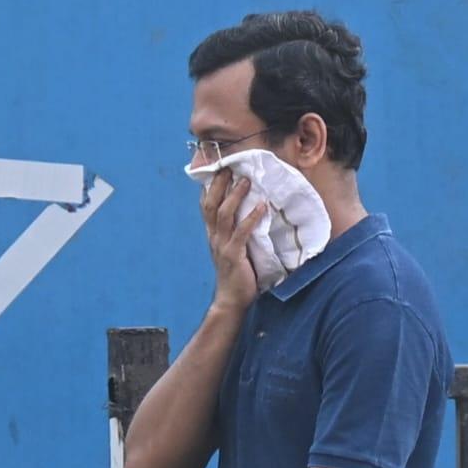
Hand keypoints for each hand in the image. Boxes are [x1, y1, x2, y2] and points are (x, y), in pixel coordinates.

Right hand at [200, 167, 266, 314]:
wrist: (231, 299)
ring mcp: (222, 245)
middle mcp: (214, 237)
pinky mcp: (233, 255)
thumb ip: (236, 231)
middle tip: (229, 168)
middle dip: (219, 185)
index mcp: (213, 234)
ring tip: (246, 181)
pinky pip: (241, 232)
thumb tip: (250, 212)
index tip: (218, 169)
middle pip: (211, 205)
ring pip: (223, 215)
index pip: (206, 206)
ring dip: (235, 196)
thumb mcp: (232, 248)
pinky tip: (261, 207)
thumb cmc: (237, 273)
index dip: (210, 187)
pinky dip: (251, 218)